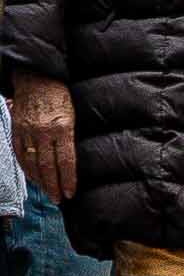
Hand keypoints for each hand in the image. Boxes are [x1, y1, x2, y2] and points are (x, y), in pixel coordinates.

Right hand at [10, 78, 75, 203]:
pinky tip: (33, 177)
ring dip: (40, 181)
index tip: (70, 193)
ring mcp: (28, 131)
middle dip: (53, 186)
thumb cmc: (60, 95)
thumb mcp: (73, 114)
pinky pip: (20, 153)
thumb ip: (71, 137)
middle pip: (48, 166)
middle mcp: (43, 131)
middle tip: (58, 199)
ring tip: (47, 192)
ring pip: (32, 163)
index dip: (68, 180)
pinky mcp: (17, 129)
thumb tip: (73, 161)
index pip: (66, 161)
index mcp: (62, 127)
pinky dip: (27, 168)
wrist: (36, 76)